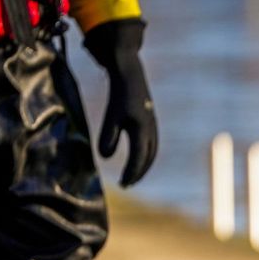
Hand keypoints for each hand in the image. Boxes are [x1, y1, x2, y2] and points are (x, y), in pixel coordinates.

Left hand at [84, 19, 157, 186]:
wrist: (130, 75)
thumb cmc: (119, 95)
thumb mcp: (111, 115)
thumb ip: (108, 136)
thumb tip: (106, 157)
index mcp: (142, 130)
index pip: (138, 158)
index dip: (131, 173)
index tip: (123, 184)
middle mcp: (151, 131)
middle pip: (147, 159)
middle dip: (138, 173)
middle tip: (126, 184)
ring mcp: (153, 127)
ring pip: (151, 153)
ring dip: (142, 166)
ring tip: (131, 176)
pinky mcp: (150, 124)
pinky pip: (150, 146)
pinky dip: (144, 156)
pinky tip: (135, 159)